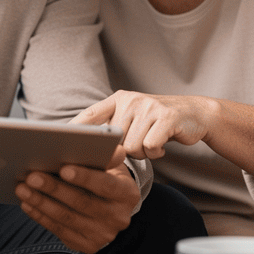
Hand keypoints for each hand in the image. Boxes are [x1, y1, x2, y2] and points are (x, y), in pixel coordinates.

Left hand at [15, 146, 139, 253]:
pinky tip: (27, 203)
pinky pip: (60, 230)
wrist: (109, 204)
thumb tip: (98, 139)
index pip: (106, 185)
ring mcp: (103, 235)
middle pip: (82, 202)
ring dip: (41, 202)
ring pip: (67, 218)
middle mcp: (118, 217)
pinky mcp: (87, 245)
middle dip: (54, 188)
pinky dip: (41, 216)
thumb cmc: (104, 175)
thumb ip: (103, 153)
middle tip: (31, 176)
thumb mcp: (108, 162)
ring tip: (22, 188)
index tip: (63, 168)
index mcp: (128, 193)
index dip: (84, 177)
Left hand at [74, 90, 211, 159]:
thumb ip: (112, 128)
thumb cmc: (158, 121)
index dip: (74, 130)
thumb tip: (82, 149)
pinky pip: (150, 148)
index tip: (57, 143)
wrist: (196, 114)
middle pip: (113, 141)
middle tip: (137, 145)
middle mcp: (131, 100)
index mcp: (119, 99)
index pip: (90, 114)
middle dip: (123, 151)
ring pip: (131, 148)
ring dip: (142, 153)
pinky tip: (162, 146)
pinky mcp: (167, 118)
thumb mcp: (133, 118)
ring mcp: (149, 107)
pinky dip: (156, 153)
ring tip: (151, 143)